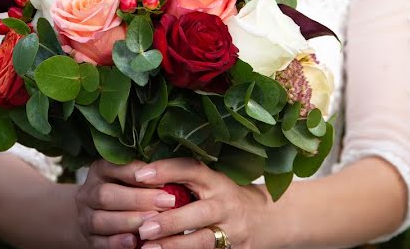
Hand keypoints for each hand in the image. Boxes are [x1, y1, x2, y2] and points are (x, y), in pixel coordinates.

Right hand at [76, 159, 180, 248]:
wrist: (101, 215)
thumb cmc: (127, 191)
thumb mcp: (132, 178)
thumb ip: (145, 175)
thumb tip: (169, 175)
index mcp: (100, 170)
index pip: (115, 167)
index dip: (138, 174)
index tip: (163, 180)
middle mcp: (88, 193)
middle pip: (105, 195)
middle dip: (138, 199)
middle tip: (167, 203)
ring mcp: (85, 217)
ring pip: (100, 220)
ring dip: (129, 221)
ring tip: (154, 222)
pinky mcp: (88, 240)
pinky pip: (99, 243)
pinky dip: (117, 243)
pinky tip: (134, 242)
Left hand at [131, 158, 271, 248]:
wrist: (270, 220)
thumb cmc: (229, 197)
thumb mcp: (213, 183)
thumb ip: (185, 181)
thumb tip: (139, 174)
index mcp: (217, 181)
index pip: (191, 169)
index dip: (166, 169)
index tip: (139, 174)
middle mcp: (226, 205)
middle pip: (198, 212)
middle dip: (170, 221)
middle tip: (143, 227)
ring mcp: (233, 231)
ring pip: (203, 241)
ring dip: (174, 246)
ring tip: (147, 248)